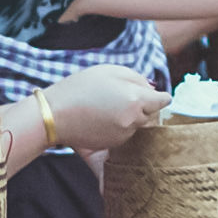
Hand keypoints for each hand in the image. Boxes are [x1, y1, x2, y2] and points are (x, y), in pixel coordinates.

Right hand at [38, 65, 166, 152]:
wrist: (54, 115)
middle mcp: (133, 120)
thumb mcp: (110, 71)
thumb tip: (153, 89)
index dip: (158, 96)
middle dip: (141, 106)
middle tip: (120, 98)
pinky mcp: (112, 146)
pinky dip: (118, 128)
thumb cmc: (80, 88)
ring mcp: (123, 136)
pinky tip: (101, 119)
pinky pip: (124, 135)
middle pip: (150, 114)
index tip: (151, 95)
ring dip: (130, 118)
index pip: (163, 101)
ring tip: (106, 108)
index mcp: (136, 99)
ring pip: (137, 125)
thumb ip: (137, 78)